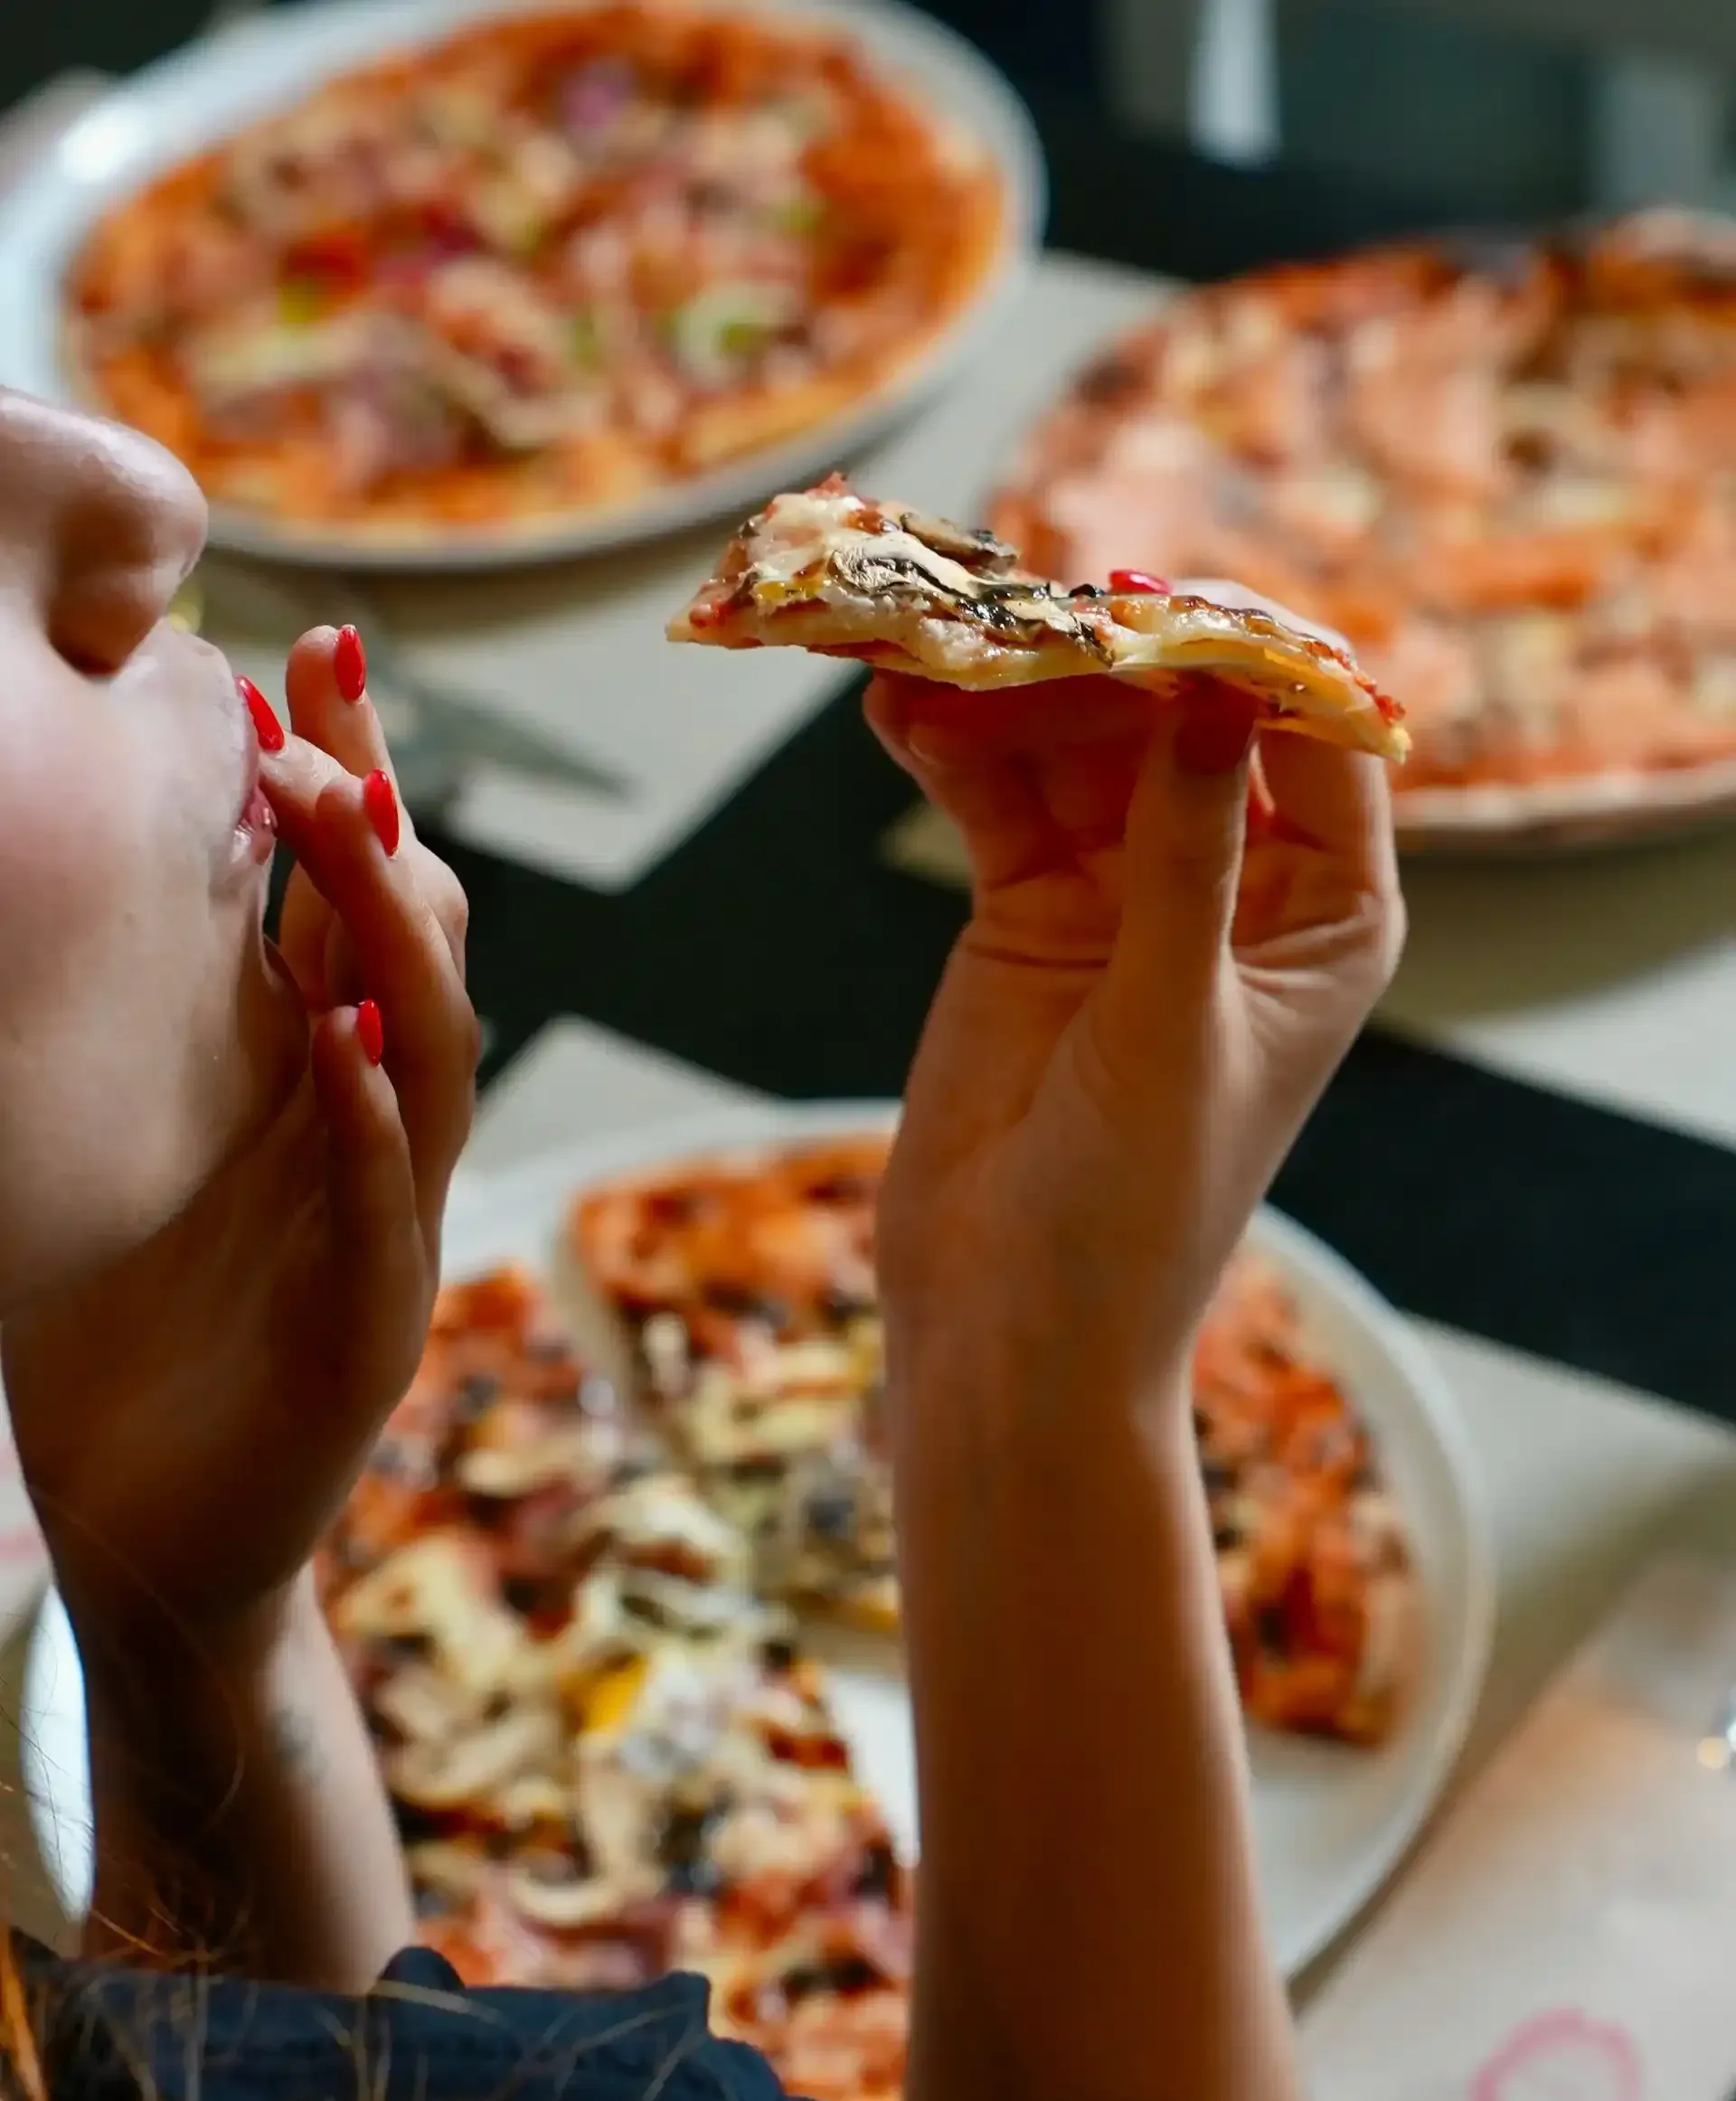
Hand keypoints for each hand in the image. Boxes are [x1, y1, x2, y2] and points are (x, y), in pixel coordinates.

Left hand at [4, 628, 476, 1644]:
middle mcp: (365, 1132)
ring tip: (343, 819)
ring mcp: (382, 1225)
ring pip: (434, 1051)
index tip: (303, 658)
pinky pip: (387, 1208)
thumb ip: (143, 1032)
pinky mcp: (370, 1328)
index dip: (342, 783)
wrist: (157, 1544)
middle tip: (329, 691)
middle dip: (378, 817)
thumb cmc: (125, 1347)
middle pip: (412, 945)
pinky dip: (374, 1125)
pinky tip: (347, 1046)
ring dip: (392, 933)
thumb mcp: (123, 1155)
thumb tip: (86, 874)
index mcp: (308, 1083)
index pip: (344, 905)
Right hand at [865, 596, 1403, 1393]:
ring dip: (1011, 691)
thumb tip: (1210, 688)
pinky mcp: (1027, 910)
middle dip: (1102, 659)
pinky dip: (950, 749)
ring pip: (1075, 744)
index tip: (1161, 600)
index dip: (1247, 657)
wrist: (1011, 1326)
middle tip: (1018, 602)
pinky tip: (898, 707)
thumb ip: (1184, 855)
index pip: (1312, 735)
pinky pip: (994, 797)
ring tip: (935, 639)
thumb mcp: (1171, 1023)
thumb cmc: (1136, 1210)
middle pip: (1177, 719)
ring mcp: (1124, 893)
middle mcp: (1234, 885)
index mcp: (1325, 914)